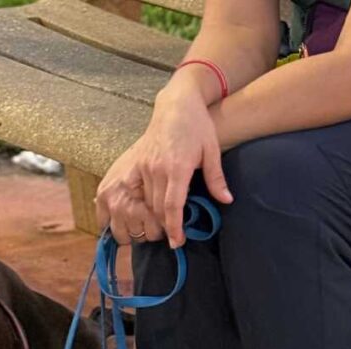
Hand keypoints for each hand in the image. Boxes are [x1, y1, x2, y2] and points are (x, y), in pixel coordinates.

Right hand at [96, 88, 232, 247]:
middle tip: (172, 237)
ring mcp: (140, 167)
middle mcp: (154, 169)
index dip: (173, 227)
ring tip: (155, 229)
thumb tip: (227, 201)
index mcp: (176, 167)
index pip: (171, 206)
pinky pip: (123, 193)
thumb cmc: (197, 126)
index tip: (177, 242)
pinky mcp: (131, 164)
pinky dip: (125, 208)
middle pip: (154, 209)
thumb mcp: (211, 151)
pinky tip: (128, 218)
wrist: (176, 104)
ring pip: (139, 204)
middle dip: (162, 227)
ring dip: (146, 220)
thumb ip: (216, 178)